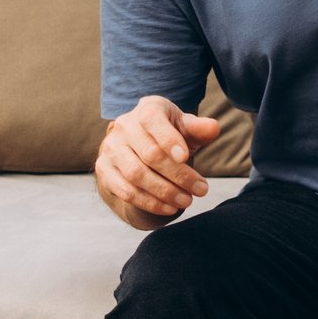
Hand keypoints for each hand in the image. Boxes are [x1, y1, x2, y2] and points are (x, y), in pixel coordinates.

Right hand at [96, 95, 220, 220]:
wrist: (138, 144)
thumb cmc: (169, 134)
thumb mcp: (185, 127)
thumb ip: (199, 128)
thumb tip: (214, 128)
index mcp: (147, 109)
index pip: (154, 121)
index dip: (169, 140)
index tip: (185, 157)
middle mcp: (124, 127)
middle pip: (150, 154)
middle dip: (178, 175)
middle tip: (201, 190)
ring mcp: (111, 148)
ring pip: (136, 175)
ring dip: (164, 192)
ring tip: (187, 201)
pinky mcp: (104, 169)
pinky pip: (125, 191)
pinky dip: (149, 203)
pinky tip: (169, 209)